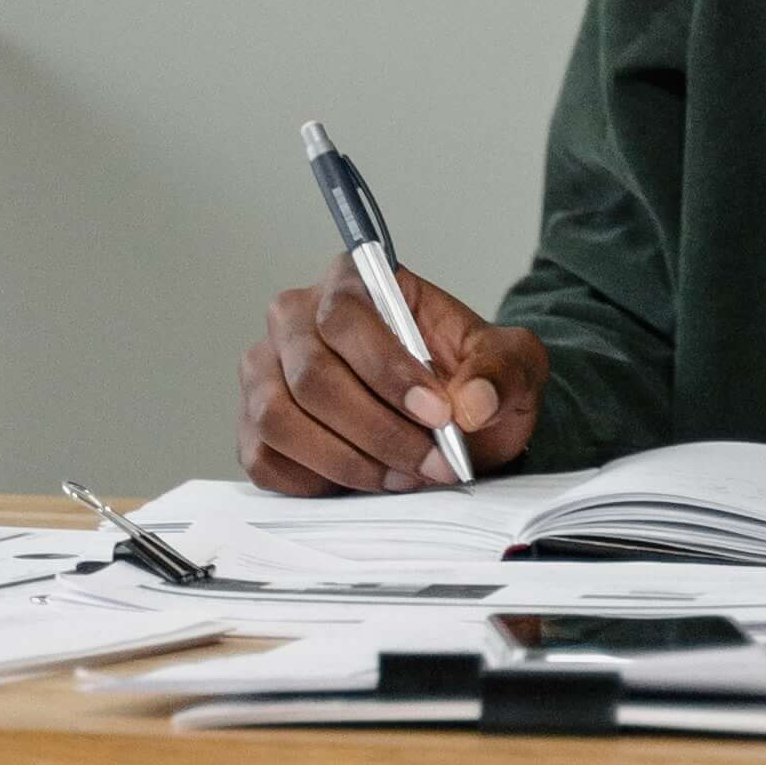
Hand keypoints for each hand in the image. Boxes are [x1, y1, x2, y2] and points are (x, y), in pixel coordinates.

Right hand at [238, 253, 549, 494]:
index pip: (346, 316)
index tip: (438, 414)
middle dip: (378, 430)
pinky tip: (365, 482)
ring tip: (404, 476)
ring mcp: (266, 373)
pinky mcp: (255, 426)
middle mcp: (295, 320)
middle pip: (311, 376)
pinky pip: (264, 459)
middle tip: (433, 462)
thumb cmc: (469, 378)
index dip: (389, 371)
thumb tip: (472, 403)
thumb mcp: (510, 363)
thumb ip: (501, 370)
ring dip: (348, 461)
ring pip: (279, 420)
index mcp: (352, 282)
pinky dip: (317, 481)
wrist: (455, 423)